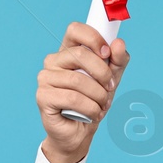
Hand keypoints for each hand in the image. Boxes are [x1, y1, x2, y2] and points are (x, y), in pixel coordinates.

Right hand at [36, 21, 130, 162]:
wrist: (80, 133)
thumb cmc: (93, 103)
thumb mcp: (111, 80)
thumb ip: (118, 61)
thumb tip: (119, 44)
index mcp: (68, 51)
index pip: (75, 29)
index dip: (93, 38)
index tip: (107, 53)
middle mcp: (53, 61)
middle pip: (80, 54)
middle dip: (103, 74)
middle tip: (110, 89)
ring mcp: (45, 78)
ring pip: (78, 80)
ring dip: (98, 95)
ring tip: (102, 105)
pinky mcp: (43, 97)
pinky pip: (72, 98)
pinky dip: (89, 108)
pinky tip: (92, 114)